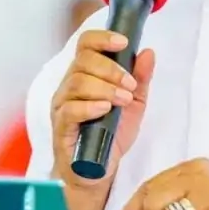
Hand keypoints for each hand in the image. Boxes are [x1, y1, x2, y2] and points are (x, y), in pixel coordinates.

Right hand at [50, 29, 154, 187]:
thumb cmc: (110, 134)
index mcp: (85, 75)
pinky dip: (90, 106)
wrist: (97, 171)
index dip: (102, 38)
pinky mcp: (61, 128)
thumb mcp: (134, 104)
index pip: (85, 45)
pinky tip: (105, 109)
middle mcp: (69, 86)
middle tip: (130, 85)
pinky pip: (70, 110)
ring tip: (123, 100)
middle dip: (111, 69)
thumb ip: (141, 79)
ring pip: (77, 83)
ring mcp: (63, 106)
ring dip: (105, 88)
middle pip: (83, 61)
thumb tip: (148, 52)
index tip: (123, 42)